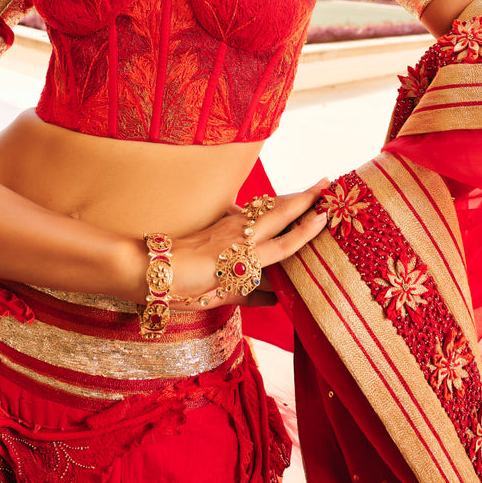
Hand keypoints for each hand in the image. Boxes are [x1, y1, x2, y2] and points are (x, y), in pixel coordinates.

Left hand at [169, 178, 328, 309]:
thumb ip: (251, 296)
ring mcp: (230, 227)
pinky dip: (265, 206)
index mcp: (243, 260)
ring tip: (308, 190)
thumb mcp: (221, 299)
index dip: (304, 231)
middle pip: (279, 214)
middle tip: (327, 183)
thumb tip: (277, 297)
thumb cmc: (187, 290)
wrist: (154, 270)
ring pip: (265, 208)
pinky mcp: (219, 222)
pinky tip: (270, 204)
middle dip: (304, 198)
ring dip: (288, 198)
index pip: (283, 244)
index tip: (324, 215)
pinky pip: (248, 211)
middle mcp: (240, 238)